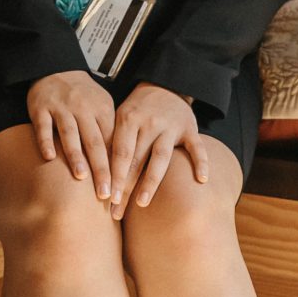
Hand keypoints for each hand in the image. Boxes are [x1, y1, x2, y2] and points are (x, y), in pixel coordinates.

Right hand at [27, 70, 117, 199]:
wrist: (56, 68)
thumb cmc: (83, 96)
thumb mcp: (102, 107)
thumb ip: (110, 132)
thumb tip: (122, 166)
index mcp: (102, 111)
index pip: (112, 142)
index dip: (117, 167)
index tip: (121, 189)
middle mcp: (83, 109)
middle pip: (95, 142)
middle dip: (101, 169)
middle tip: (105, 193)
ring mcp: (61, 108)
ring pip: (70, 134)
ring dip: (76, 155)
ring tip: (81, 176)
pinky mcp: (40, 109)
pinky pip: (43, 127)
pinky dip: (46, 141)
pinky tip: (49, 157)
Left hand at [105, 84, 205, 214]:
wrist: (165, 84)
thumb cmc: (137, 109)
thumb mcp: (120, 117)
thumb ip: (113, 142)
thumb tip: (96, 175)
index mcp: (128, 120)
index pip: (119, 154)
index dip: (113, 177)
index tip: (106, 200)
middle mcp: (149, 123)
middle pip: (136, 160)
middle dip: (125, 187)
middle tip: (116, 212)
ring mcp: (171, 127)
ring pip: (161, 157)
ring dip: (151, 181)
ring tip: (142, 202)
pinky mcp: (190, 129)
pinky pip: (197, 147)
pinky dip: (201, 162)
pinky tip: (201, 180)